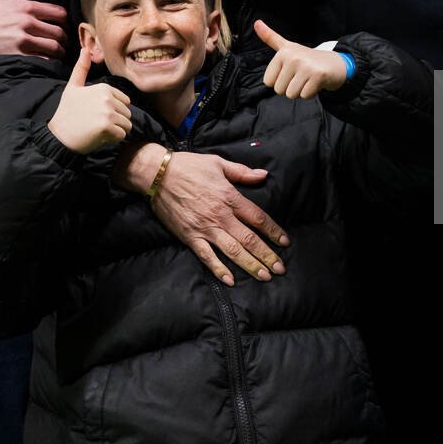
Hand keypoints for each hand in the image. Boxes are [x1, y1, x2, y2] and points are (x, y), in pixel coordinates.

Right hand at [0, 0, 66, 59]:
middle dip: (64, 37)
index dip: (65, 20)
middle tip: (62, 41)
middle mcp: (26, 23)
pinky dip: (49, 62)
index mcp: (25, 7)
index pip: (59, 13)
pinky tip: (47, 61)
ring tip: (57, 53)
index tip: (62, 25)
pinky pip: (43, 60)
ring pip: (54, 47)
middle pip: (59, 31)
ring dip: (59, 51)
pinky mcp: (18, 56)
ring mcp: (23, 41)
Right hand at [47, 47, 131, 152]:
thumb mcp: (73, 87)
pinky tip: (99, 136)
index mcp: (103, 88)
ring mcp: (107, 112)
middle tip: (96, 123)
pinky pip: (122, 135)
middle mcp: (107, 98)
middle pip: (127, 114)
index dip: (114, 110)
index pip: (125, 102)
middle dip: (116, 121)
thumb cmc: (66, 111)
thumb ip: (81, 68)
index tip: (96, 113)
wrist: (59, 135)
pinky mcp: (107, 127)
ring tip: (98, 130)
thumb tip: (85, 49)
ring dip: (116, 131)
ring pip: (126, 125)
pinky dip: (113, 139)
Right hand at [117, 142, 289, 285]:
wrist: (158, 174)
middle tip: (280, 268)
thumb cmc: (189, 166)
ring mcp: (205, 229)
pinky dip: (219, 270)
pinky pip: (207, 257)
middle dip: (267, 255)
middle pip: (249, 239)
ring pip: (233, 251)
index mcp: (230, 197)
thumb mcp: (218, 163)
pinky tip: (230, 280)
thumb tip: (264, 175)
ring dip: (250, 265)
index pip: (258, 218)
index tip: (285, 242)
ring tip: (265, 276)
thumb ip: (242, 172)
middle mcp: (221, 216)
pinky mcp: (190, 237)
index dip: (273, 231)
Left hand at [255, 20, 346, 98]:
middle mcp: (293, 57)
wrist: (334, 63)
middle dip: (290, 88)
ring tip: (307, 80)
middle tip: (300, 77)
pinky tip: (315, 84)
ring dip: (300, 92)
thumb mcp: (287, 47)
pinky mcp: (318, 76)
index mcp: (283, 52)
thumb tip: (256, 23)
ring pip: (291, 94)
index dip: (279, 81)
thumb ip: (270, 37)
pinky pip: (305, 96)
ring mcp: (306, 66)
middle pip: (279, 90)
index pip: (268, 82)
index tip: (289, 72)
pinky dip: (310, 94)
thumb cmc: (307, 58)